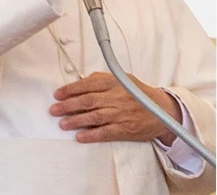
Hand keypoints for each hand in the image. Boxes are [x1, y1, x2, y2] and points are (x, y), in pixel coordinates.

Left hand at [50, 72, 182, 144]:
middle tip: (54, 109)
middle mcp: (118, 97)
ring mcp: (121, 113)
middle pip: (88, 101)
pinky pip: (105, 132)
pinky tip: (79, 136)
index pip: (89, 84)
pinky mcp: (125, 129)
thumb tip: (82, 81)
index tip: (58, 94)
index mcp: (117, 82)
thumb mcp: (125, 80)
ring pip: (94, 116)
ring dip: (76, 120)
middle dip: (68, 105)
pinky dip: (91, 135)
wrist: (163, 110)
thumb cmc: (141, 95)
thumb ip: (104, 79)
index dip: (71, 89)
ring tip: (62, 123)